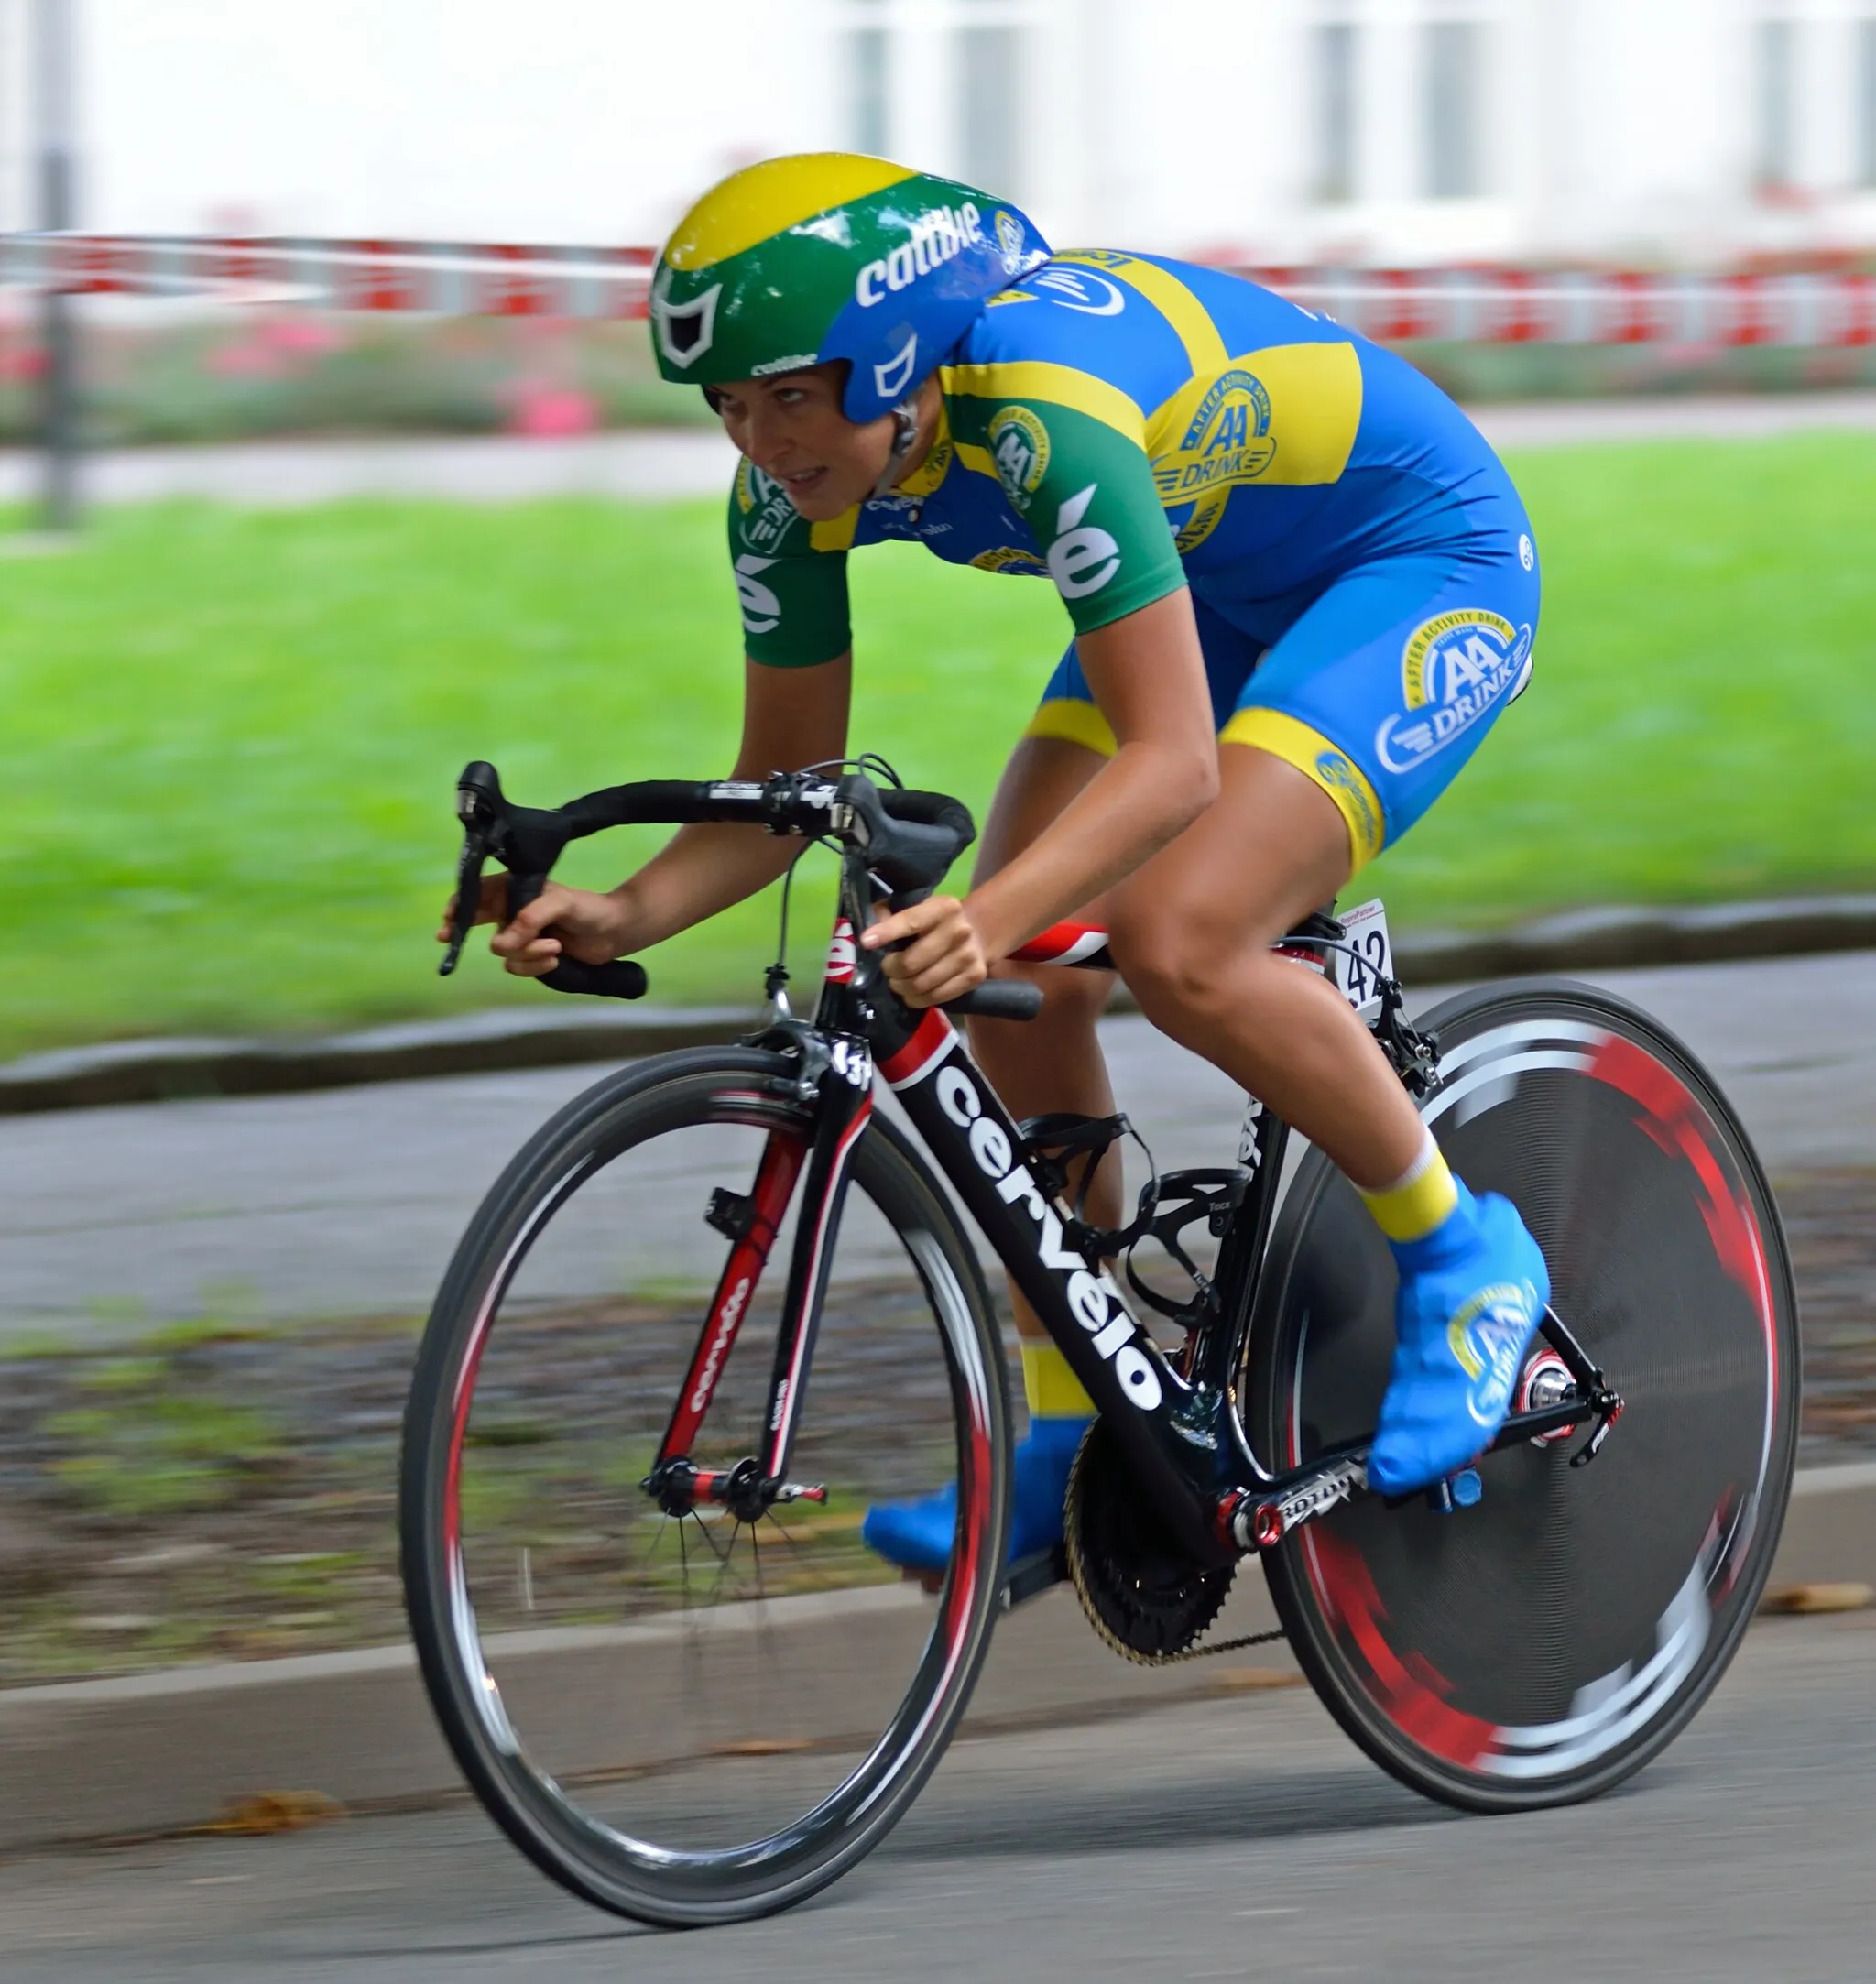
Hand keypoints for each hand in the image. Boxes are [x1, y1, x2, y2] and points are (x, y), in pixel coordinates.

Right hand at [437, 877, 633, 979]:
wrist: (615, 932)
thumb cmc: (589, 908)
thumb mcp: (560, 903)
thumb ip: (530, 918)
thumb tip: (503, 942)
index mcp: (516, 890)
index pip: (479, 893)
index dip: (459, 904)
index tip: (447, 917)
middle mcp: (513, 911)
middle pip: (476, 921)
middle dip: (461, 929)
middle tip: (447, 937)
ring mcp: (522, 935)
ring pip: (504, 952)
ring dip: (528, 953)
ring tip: (555, 947)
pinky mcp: (532, 956)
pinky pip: (518, 967)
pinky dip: (536, 965)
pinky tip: (556, 958)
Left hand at [861, 894, 989, 1007]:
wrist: (977, 934)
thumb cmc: (934, 922)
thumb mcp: (916, 907)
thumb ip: (890, 914)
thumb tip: (869, 933)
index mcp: (944, 907)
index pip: (911, 922)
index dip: (887, 932)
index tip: (867, 942)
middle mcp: (960, 930)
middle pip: (912, 962)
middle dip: (891, 969)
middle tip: (887, 968)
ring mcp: (969, 955)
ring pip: (922, 984)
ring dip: (902, 987)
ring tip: (898, 982)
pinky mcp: (975, 976)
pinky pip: (937, 997)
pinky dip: (917, 999)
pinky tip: (911, 994)